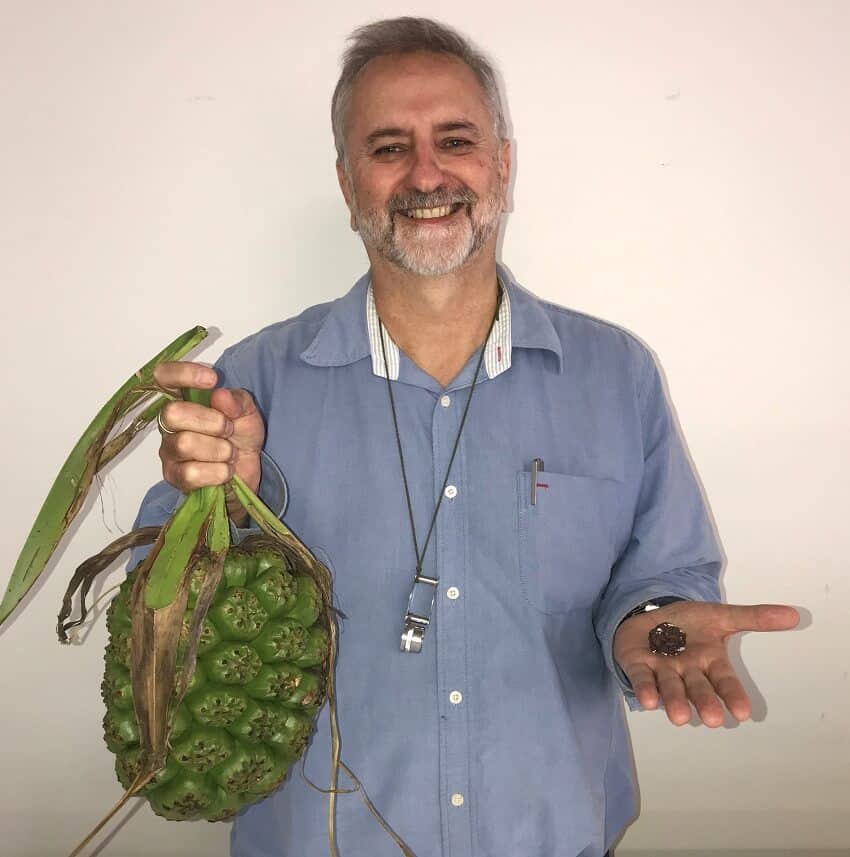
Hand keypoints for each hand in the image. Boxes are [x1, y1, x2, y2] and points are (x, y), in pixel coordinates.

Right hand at [154, 362, 265, 500]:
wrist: (248, 471)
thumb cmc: (241, 437)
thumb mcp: (248, 412)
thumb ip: (236, 401)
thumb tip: (220, 395)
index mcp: (184, 400)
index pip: (164, 377)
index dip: (182, 373)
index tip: (212, 379)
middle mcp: (169, 423)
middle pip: (172, 413)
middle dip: (211, 422)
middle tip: (229, 430)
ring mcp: (169, 450)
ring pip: (184, 444)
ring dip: (219, 449)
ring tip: (230, 453)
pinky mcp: (174, 476)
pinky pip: (191, 473)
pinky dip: (217, 472)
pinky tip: (225, 470)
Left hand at [613, 601, 799, 726]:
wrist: (648, 615)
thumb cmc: (686, 624)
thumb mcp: (719, 616)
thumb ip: (752, 618)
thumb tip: (794, 615)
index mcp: (709, 661)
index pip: (725, 680)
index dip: (733, 695)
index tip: (743, 713)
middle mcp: (687, 671)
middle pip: (698, 688)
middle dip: (704, 702)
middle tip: (712, 720)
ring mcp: (661, 670)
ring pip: (670, 688)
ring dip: (675, 702)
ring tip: (680, 718)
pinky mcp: (637, 666)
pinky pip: (641, 679)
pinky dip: (644, 689)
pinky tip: (647, 701)